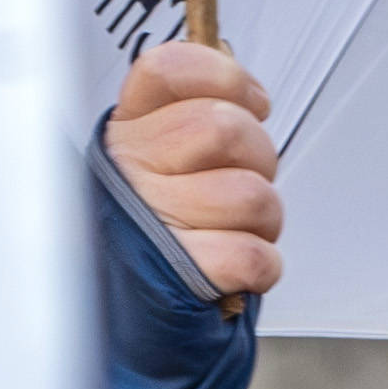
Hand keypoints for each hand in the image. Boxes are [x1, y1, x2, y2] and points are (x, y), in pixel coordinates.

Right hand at [105, 41, 281, 301]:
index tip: (250, 100)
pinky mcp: (179, 276)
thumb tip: (238, 80)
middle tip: (242, 178)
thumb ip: (190, 113)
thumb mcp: (156, 161)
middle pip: (224, 127)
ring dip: (262, 220)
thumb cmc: (156, 233)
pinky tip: (232, 268)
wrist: (131, 319)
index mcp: (125, 133)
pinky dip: (260, 267)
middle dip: (259, 156)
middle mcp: (129, 172)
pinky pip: (254, 255)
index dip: (224, 77)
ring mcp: (150, 223)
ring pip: (251, 195)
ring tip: (233, 231)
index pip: (169, 69)